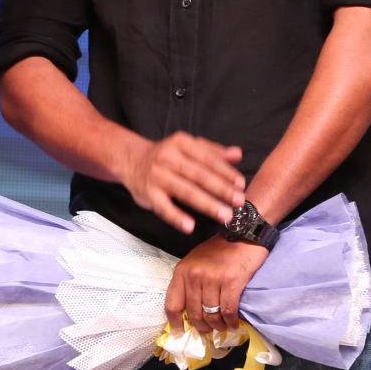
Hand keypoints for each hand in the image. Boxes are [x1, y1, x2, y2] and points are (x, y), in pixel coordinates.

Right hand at [122, 131, 244, 233]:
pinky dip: (176, 217)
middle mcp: (168, 158)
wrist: (130, 159)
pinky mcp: (148, 193)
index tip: (240, 185)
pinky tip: (190, 226)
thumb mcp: (188, 146)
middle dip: (221, 189)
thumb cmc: (166, 154)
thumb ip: (213, 151)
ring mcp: (157, 176)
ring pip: (186, 191)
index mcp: (181, 143)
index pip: (208, 159)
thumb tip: (237, 154)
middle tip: (238, 202)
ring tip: (224, 215)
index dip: (225, 172)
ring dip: (207, 204)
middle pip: (199, 175)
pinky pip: (163, 207)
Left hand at [165, 236, 269, 335]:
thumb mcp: (196, 262)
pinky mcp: (231, 282)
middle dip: (201, 327)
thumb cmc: (220, 249)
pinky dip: (231, 321)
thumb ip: (189, 283)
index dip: (175, 322)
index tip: (180, 332)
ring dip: (217, 325)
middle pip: (194, 313)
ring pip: (211, 314)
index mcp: (182, 271)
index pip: (172, 304)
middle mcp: (195, 276)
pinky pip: (228, 310)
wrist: (244, 235)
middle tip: (207, 331)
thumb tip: (187, 311)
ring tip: (221, 327)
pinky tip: (233, 324)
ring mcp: (213, 279)